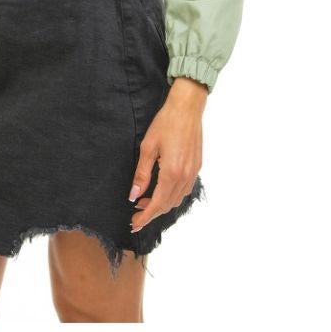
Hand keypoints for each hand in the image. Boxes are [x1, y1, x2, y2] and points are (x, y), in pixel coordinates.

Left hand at [127, 87, 204, 233]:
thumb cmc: (165, 123)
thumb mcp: (148, 147)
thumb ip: (142, 174)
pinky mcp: (197, 167)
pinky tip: (162, 188)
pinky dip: (172, 194)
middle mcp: (185, 176)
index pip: (158, 204)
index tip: (134, 223)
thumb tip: (134, 196)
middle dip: (152, 212)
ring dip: (162, 204)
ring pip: (178, 199)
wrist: (187, 108)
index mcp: (172, 173)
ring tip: (145, 200)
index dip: (146, 216)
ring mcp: (193, 172)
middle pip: (168, 204)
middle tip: (136, 213)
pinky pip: (185, 189)